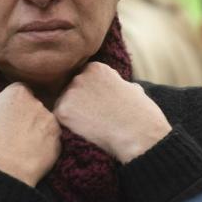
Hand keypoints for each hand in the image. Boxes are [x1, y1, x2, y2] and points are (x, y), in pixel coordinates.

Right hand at [0, 84, 60, 186]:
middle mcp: (36, 102)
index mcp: (15, 93)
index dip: (10, 107)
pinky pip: (52, 139)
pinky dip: (44, 146)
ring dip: (35, 131)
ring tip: (21, 147)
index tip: (2, 121)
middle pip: (31, 106)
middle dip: (24, 118)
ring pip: (43, 122)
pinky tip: (32, 155)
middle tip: (11, 136)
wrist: (5, 173)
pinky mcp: (58, 139)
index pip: (17, 92)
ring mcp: (50, 120)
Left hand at [53, 62, 171, 162]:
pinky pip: (59, 119)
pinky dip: (68, 126)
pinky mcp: (62, 111)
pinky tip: (84, 131)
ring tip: (91, 125)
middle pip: (71, 88)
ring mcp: (70, 92)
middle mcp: (80, 75)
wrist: (139, 134)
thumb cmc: (141, 114)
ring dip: (72, 113)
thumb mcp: (132, 88)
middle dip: (79, 101)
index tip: (101, 105)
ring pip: (63, 103)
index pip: (84, 77)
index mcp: (96, 67)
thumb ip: (117, 83)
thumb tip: (120, 85)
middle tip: (95, 117)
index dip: (91, 93)